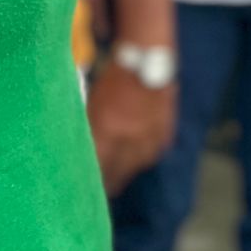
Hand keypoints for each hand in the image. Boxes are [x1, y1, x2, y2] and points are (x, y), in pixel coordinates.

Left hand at [88, 60, 175, 195]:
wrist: (147, 59)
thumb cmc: (115, 79)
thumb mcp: (95, 102)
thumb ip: (92, 128)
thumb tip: (86, 149)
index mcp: (107, 131)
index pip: (97, 168)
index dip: (92, 181)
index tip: (87, 189)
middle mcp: (129, 139)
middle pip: (117, 174)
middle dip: (109, 183)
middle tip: (104, 191)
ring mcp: (149, 138)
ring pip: (136, 167)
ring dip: (127, 171)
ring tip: (120, 177)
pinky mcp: (164, 133)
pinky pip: (153, 153)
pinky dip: (144, 156)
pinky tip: (138, 157)